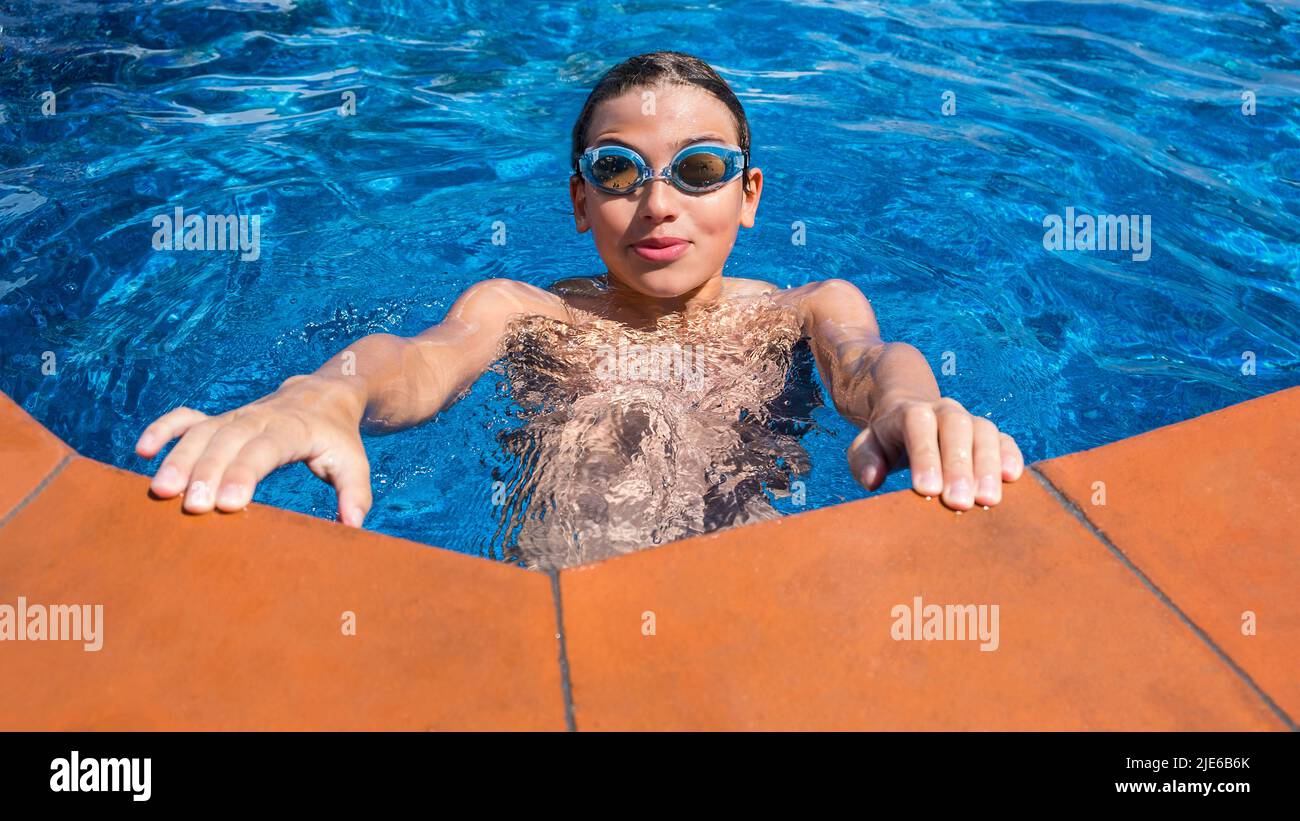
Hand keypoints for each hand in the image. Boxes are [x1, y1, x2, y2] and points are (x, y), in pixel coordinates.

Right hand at [133, 376, 372, 526]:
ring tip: (161, 490)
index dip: (244, 473)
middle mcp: (258, 419)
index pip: (264, 449)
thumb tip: (352, 524)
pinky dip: (164, 429)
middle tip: (190, 506)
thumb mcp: (354, 462)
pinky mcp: (220, 419)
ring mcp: (235, 417)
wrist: (324, 395)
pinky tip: (143, 451)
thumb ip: (355, 492)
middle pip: (227, 442)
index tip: (227, 502)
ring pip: (201, 432)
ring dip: (179, 458)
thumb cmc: (336, 438)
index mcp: (292, 429)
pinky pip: (186, 419)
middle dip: (206, 472)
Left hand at [847, 396, 1023, 509]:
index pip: (918, 427)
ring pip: (984, 433)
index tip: (927, 490)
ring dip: (987, 466)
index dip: (925, 456)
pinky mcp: (989, 434)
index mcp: (911, 413)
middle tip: (959, 502)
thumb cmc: (887, 440)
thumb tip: (872, 480)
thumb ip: (864, 460)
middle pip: (956, 428)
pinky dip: (1009, 456)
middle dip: (958, 467)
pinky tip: (1011, 478)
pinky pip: (1004, 439)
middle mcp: (944, 411)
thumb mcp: (866, 446)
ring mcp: (970, 420)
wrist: (910, 414)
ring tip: (987, 500)